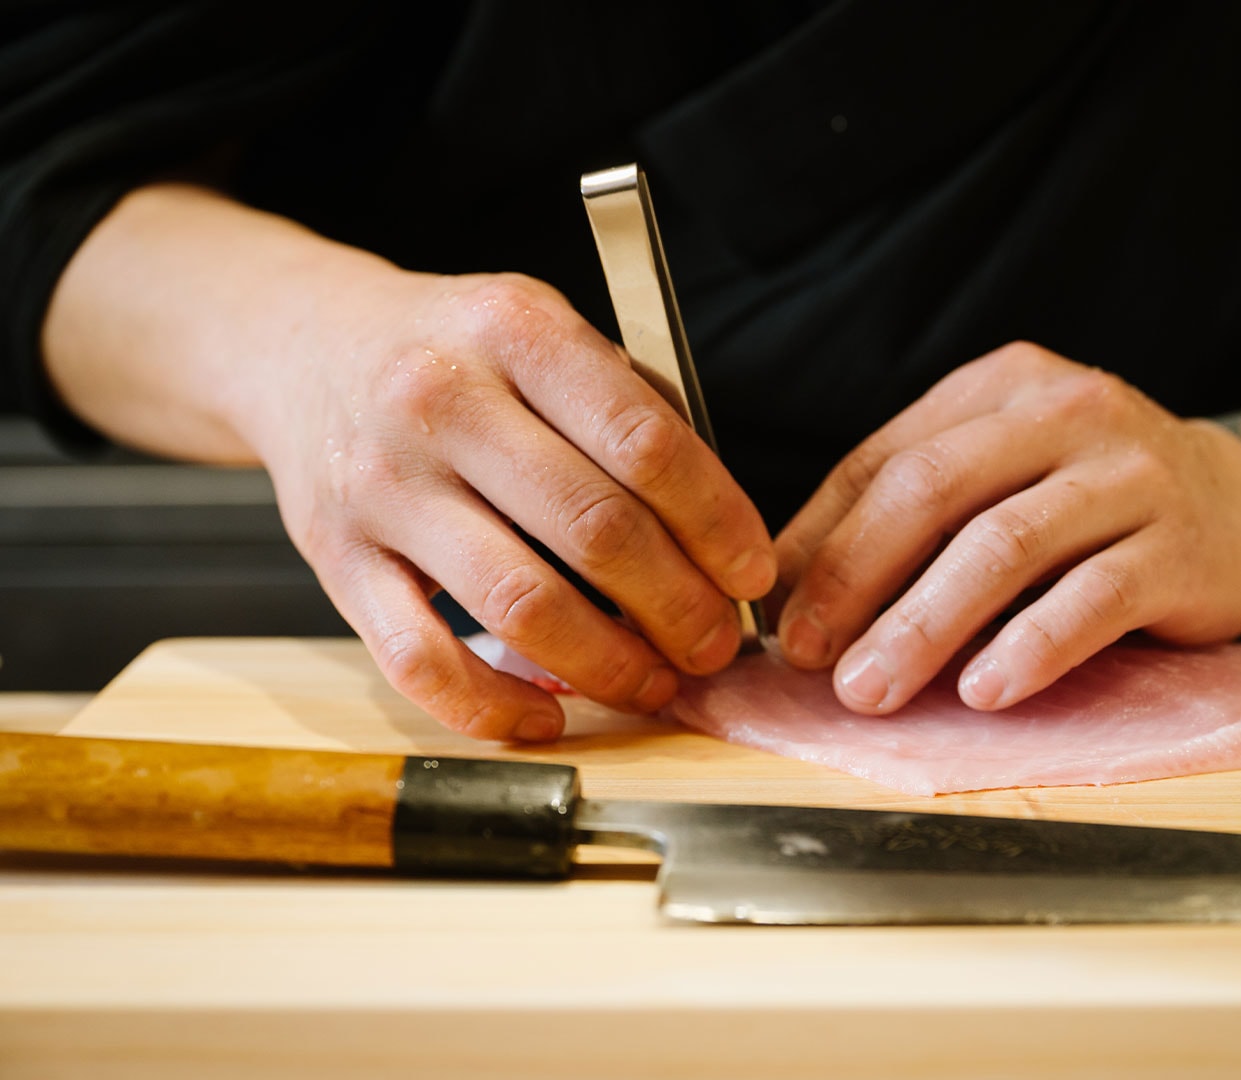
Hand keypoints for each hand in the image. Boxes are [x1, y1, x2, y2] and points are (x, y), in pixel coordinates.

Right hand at [43, 185, 774, 739]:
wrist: (304, 345)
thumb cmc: (456, 352)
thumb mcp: (545, 334)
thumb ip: (631, 413)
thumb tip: (721, 535)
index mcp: (516, 331)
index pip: (645, 444)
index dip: (717, 524)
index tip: (752, 575)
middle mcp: (442, 402)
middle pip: (595, 530)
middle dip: (678, 607)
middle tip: (715, 644)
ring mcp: (383, 485)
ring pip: (518, 603)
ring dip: (607, 662)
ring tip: (655, 682)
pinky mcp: (336, 559)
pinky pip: (418, 659)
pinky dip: (491, 705)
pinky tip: (549, 715)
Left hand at [773, 342, 1240, 713]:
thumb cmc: (1089, 499)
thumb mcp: (998, 477)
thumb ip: (906, 512)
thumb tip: (791, 588)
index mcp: (1000, 388)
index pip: (888, 461)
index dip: (824, 543)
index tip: (778, 618)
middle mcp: (1065, 413)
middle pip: (935, 492)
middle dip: (859, 582)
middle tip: (811, 660)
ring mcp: (1129, 474)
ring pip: (1005, 545)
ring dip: (926, 625)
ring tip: (874, 688)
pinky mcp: (1180, 546)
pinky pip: (1094, 597)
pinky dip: (1033, 646)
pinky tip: (986, 690)